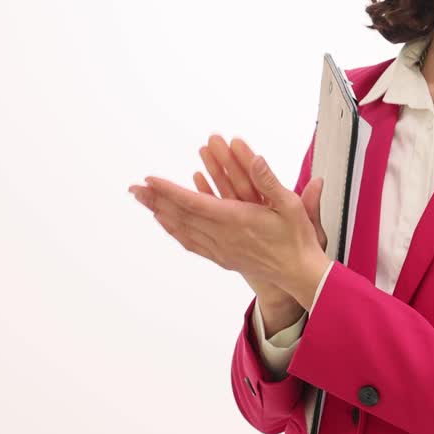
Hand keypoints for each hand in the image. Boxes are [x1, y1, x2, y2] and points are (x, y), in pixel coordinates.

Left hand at [128, 135, 329, 308]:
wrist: (299, 274)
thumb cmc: (297, 238)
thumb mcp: (290, 205)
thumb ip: (270, 181)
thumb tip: (257, 159)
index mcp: (238, 220)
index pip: (195, 203)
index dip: (170, 191)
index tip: (151, 180)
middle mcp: (224, 236)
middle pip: (182, 216)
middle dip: (156, 200)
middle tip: (134, 188)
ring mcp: (221, 249)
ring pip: (183, 230)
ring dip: (161, 213)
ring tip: (144, 201)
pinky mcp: (223, 258)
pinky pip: (192, 243)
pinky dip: (175, 231)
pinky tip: (166, 224)